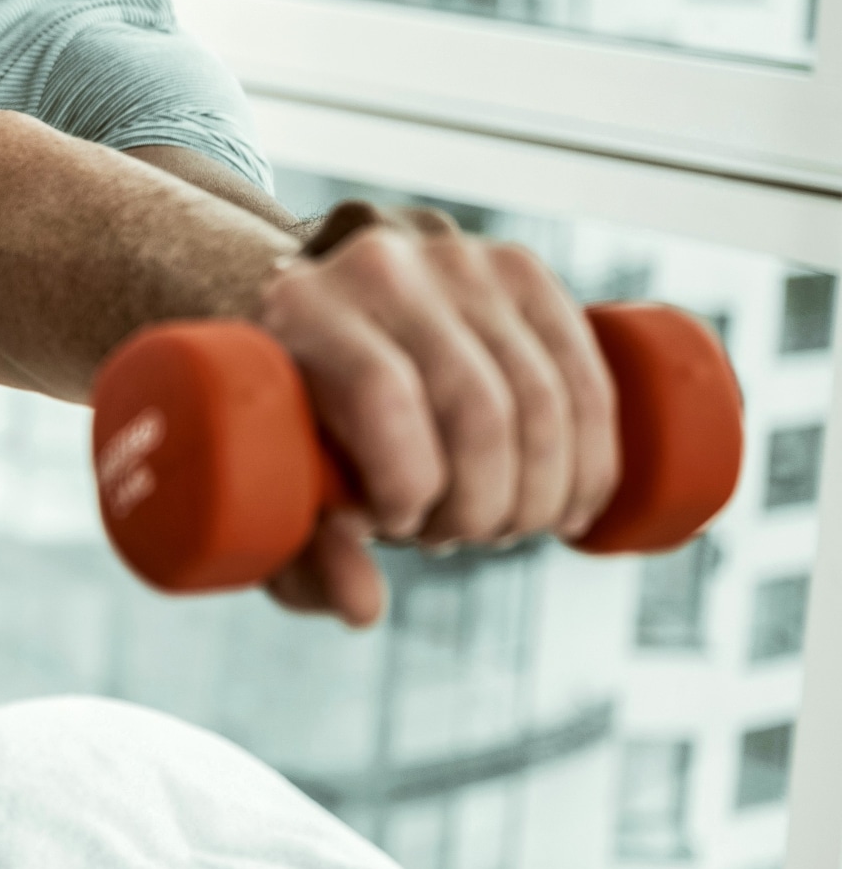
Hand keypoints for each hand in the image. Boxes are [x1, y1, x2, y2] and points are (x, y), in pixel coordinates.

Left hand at [251, 202, 618, 627]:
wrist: (311, 311)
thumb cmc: (284, 418)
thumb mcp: (275, 483)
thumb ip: (305, 552)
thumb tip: (364, 609)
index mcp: (301, 303)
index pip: (385, 393)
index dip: (410, 482)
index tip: (398, 524)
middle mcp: (382, 264)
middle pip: (477, 405)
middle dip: (484, 506)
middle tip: (452, 537)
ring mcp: (461, 259)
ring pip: (544, 398)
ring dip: (540, 493)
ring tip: (498, 527)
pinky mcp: (522, 271)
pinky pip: (587, 374)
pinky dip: (594, 458)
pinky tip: (572, 510)